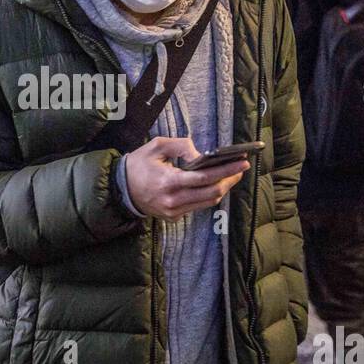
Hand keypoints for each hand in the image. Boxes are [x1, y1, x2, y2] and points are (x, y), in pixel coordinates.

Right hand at [123, 136, 247, 220]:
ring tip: (231, 175)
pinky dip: (208, 195)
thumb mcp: (157, 146)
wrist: (120, 188)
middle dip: (230, 180)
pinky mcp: (173, 217)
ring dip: (222, 188)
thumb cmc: (139, 164)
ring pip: (208, 202)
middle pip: (212, 192)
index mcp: (168, 181)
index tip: (242, 162)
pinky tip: (214, 184)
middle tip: (241, 168)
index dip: (227, 170)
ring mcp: (173, 211)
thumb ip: (181, 146)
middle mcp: (173, 200)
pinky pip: (197, 206)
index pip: (205, 177)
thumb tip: (202, 155)